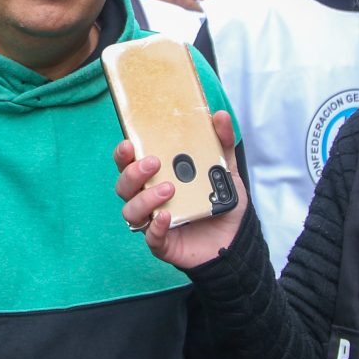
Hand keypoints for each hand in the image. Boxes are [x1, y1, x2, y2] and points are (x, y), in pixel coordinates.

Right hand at [114, 110, 246, 268]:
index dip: (123, 155)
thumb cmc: (221, 203)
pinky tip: (166, 217)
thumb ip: (221, 143)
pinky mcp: (162, 243)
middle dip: (133, 173)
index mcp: (155, 178)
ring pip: (131, 211)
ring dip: (145, 199)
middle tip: (154, 163)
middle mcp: (148, 199)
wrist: (235, 239)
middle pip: (124, 186)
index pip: (129, 164)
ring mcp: (152, 222)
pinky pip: (150, 237)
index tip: (129, 143)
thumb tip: (220, 115)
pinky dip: (155, 227)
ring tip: (169, 190)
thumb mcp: (225, 170)